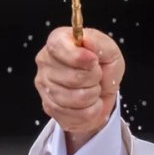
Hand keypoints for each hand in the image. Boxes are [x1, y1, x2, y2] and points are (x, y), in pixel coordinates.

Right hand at [34, 27, 124, 153]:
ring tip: (93, 88)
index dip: (80, 57)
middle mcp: (45, 62)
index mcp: (57, 41)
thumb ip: (98, 42)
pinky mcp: (49, 107)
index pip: (57, 47)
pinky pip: (77, 114)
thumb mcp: (109, 50)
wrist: (103, 92)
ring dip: (94, 95)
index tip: (94, 61)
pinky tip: (89, 102)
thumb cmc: (104, 67)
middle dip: (95, 78)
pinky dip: (92, 110)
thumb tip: (85, 40)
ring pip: (77, 98)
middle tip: (96, 76)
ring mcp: (44, 86)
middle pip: (74, 77)